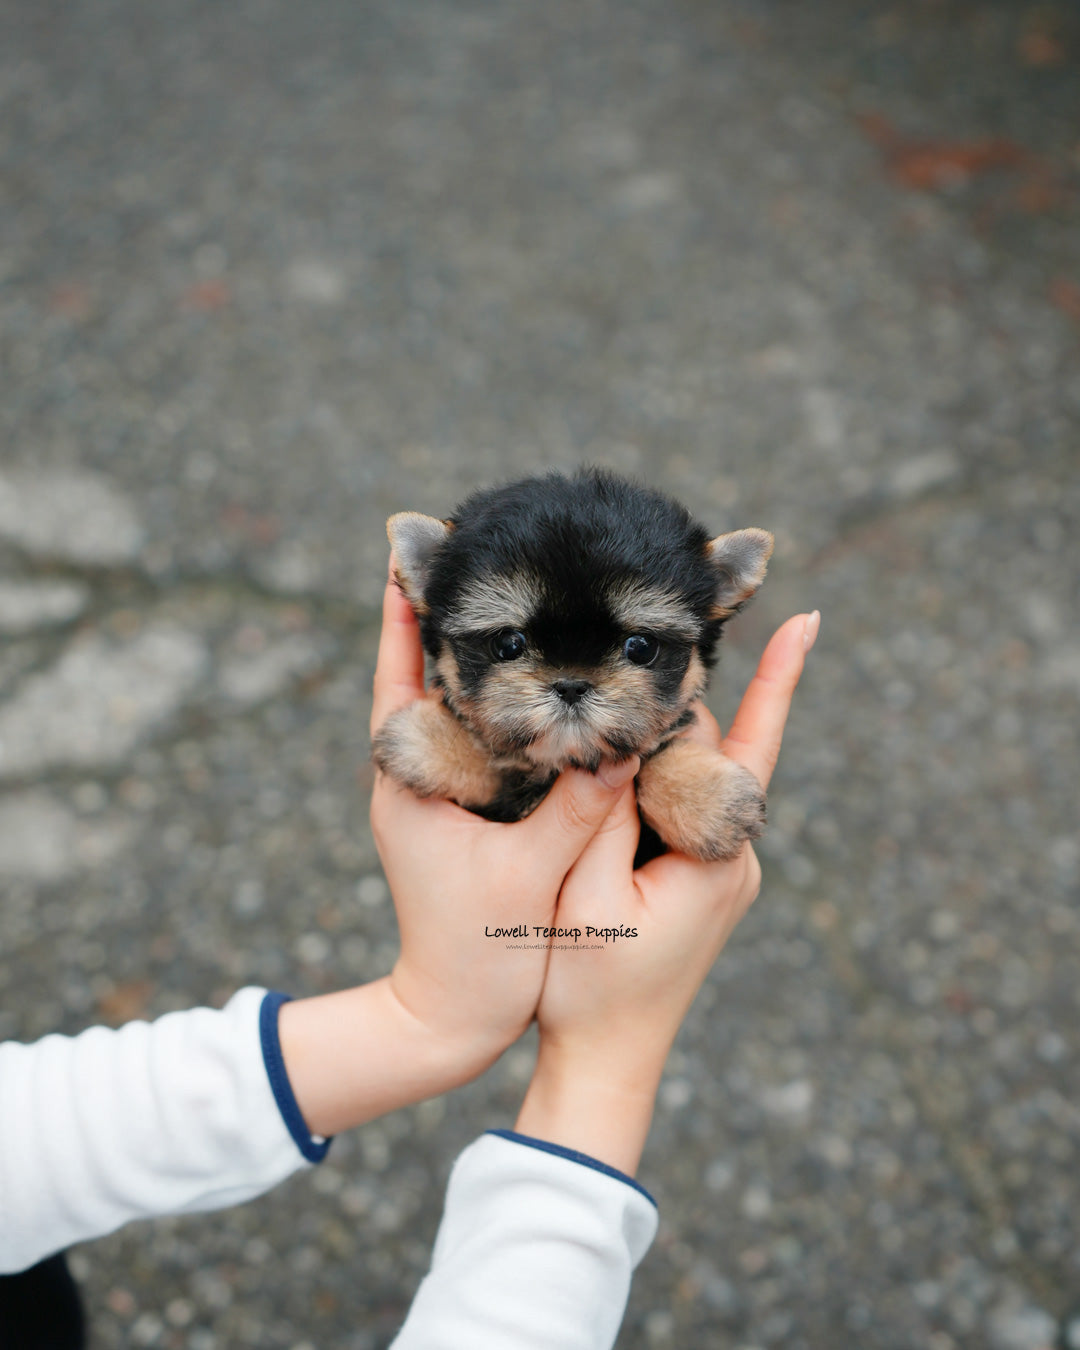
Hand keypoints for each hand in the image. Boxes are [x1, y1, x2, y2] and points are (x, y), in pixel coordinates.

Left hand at [368, 559, 637, 1076]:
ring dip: (475, 656)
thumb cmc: (479, 958)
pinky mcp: (463, 813)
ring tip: (509, 599)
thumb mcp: (532, 880)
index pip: (396, 677)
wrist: (451, 1019)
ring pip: (453, 706)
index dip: (403, 612)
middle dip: (444, 616)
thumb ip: (577, 811)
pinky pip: (482, 740)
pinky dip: (503, 703)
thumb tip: (621, 745)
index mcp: (411, 783)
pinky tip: (541, 683)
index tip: (410, 547)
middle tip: (470, 550)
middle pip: (420, 676)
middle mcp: (416, 779)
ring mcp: (438, 795)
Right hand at [515, 611, 819, 1173]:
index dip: (776, 682)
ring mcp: (720, 873)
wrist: (605, 1061)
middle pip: (712, 754)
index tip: (806, 621)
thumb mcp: (581, 893)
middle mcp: (734, 859)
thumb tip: (619, 737)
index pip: (745, 748)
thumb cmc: (587, 987)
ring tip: (623, 682)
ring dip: (661, 742)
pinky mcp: (699, 881)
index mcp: (717, 857)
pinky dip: (657, 778)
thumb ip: (601, 811)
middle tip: (645, 634)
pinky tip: (620, 753)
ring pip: (694, 780)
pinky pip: (683, 810)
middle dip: (682, 702)